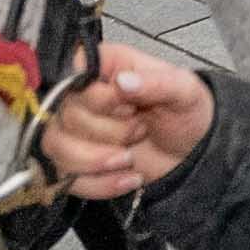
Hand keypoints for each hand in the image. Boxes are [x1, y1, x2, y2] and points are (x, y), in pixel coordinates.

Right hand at [42, 39, 210, 201]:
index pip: (75, 77)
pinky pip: (66, 177)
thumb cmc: (184, 112)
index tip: (131, 106)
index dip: (102, 99)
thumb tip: (122, 82)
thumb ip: (156, 82)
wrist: (192, 153)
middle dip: (110, 132)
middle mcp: (82, 94)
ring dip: (98, 160)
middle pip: (67, 115)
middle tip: (140, 128)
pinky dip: (100, 183)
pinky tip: (128, 178)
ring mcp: (73, 129)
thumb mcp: (183, 91)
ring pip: (57, 146)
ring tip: (130, 158)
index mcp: (104, 66)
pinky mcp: (74, 162)